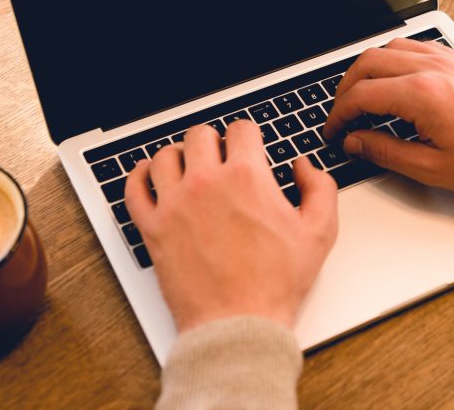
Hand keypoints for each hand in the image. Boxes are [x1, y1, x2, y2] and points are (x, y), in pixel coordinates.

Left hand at [125, 121, 337, 331]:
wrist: (239, 324)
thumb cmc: (276, 284)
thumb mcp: (319, 232)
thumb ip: (320, 187)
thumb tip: (302, 167)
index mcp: (246, 177)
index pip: (241, 129)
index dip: (248, 136)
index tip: (248, 146)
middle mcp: (206, 183)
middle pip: (200, 135)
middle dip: (214, 142)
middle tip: (220, 157)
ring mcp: (174, 204)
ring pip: (165, 155)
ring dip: (179, 156)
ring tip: (189, 166)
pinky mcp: (153, 228)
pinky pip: (134, 188)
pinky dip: (139, 176)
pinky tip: (150, 176)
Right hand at [323, 38, 453, 207]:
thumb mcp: (433, 168)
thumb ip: (386, 152)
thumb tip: (356, 142)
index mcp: (422, 95)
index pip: (360, 95)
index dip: (338, 115)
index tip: (334, 131)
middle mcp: (432, 68)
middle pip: (367, 63)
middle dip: (345, 90)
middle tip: (341, 115)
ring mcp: (446, 59)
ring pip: (388, 49)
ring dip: (367, 71)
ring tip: (362, 98)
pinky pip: (413, 47)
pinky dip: (392, 61)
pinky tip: (394, 83)